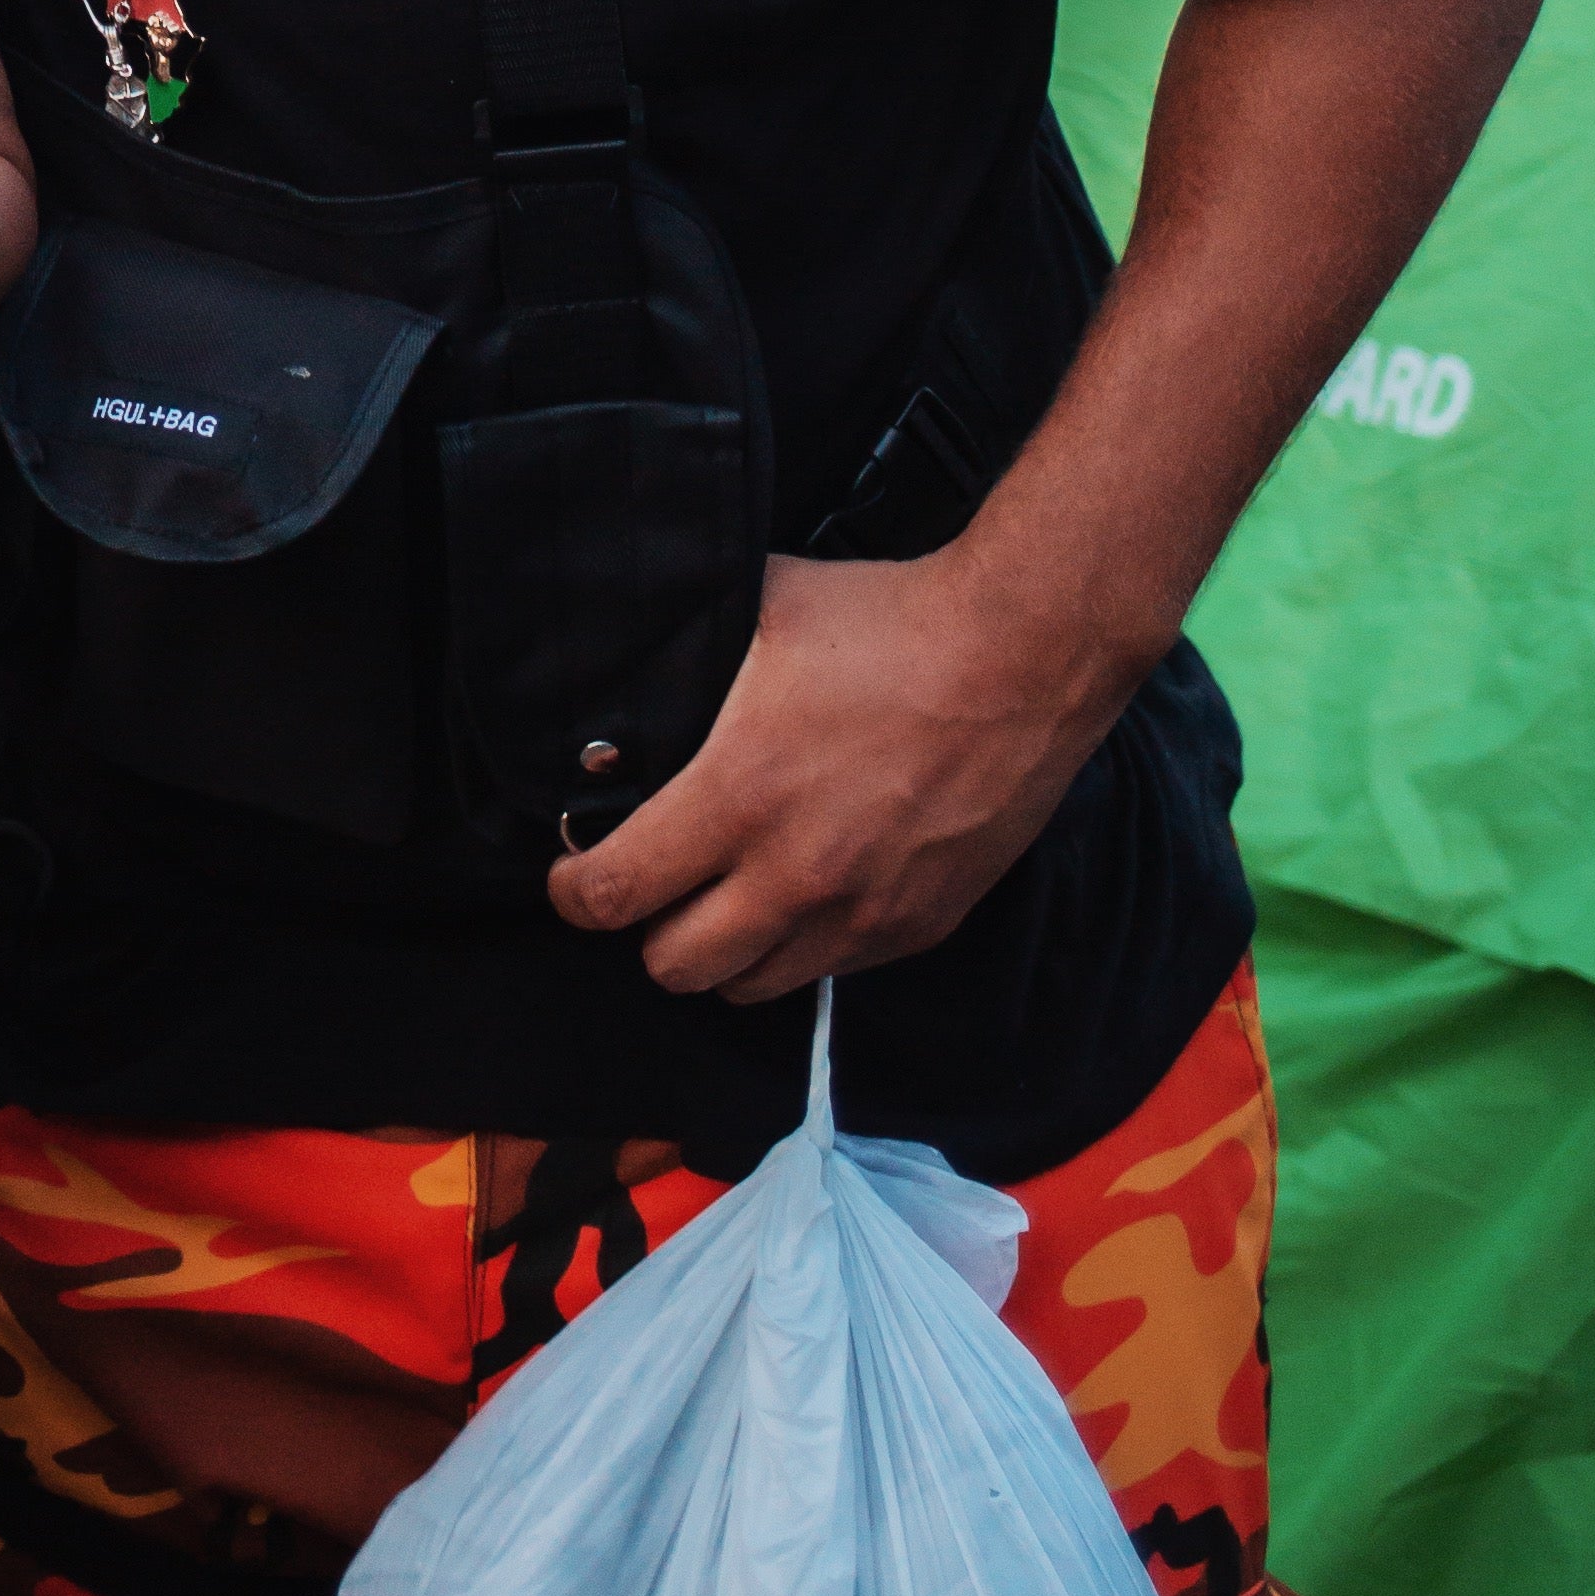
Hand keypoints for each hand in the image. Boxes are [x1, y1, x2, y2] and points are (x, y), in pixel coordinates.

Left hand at [542, 542, 1130, 1006]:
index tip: (571, 875)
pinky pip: (828, 971)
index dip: (574, 893)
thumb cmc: (887, 622)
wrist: (1023, 656)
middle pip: (673, 967)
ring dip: (721, 952)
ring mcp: (860, 913)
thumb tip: (618, 655)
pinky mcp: (917, 927)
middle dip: (643, 932)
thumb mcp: (761, 609)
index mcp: (739, 794)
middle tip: (649, 887)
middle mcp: (795, 873)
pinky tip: (798, 895)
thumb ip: (683, 648)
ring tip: (719, 900)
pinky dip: (798, 947)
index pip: (616, 893)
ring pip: (749, 986)